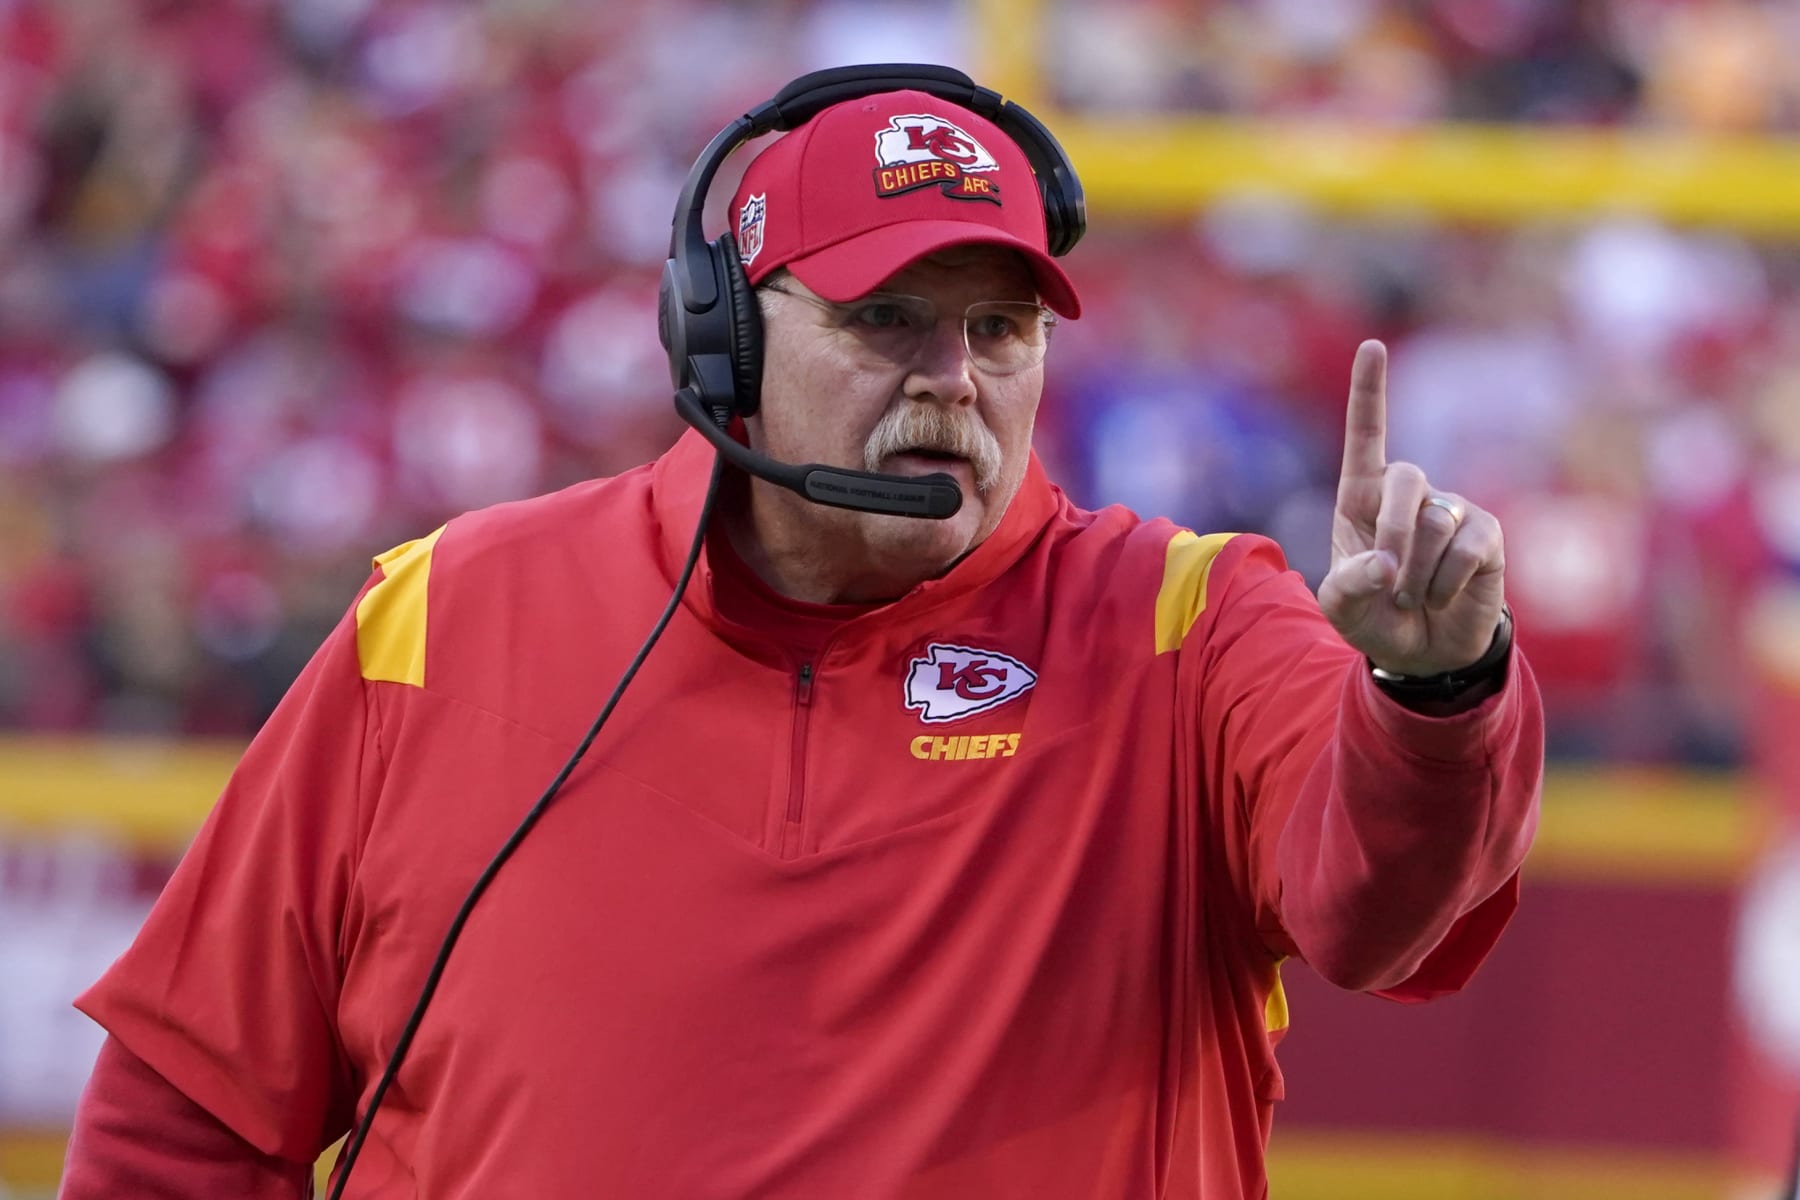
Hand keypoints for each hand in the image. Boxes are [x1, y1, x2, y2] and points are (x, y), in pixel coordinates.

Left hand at [1316, 340, 1505, 675]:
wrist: (1423, 654)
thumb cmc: (1374, 618)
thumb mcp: (1342, 608)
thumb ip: (1348, 586)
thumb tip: (1384, 563)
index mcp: (1363, 499)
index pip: (1365, 438)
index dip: (1369, 393)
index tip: (1372, 346)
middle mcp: (1409, 495)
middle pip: (1405, 478)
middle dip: (1393, 534)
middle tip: (1390, 583)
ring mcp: (1450, 511)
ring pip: (1435, 522)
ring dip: (1418, 573)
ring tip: (1414, 597)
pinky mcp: (1486, 535)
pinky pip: (1466, 548)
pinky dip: (1447, 582)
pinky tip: (1443, 596)